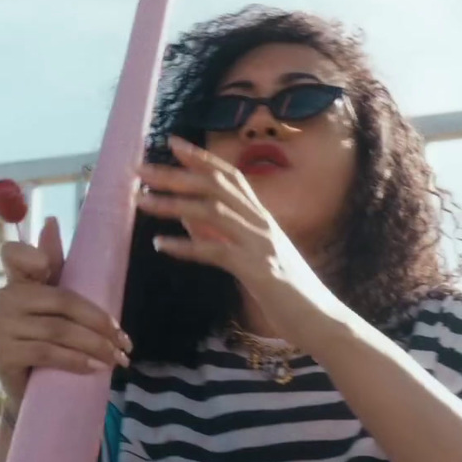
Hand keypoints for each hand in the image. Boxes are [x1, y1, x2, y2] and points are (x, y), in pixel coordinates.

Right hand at [0, 216, 132, 412]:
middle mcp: (5, 298)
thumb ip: (55, 263)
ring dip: (95, 346)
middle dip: (99, 323)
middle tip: (124, 342)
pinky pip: (47, 352)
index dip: (31, 256)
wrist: (30, 387)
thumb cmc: (47, 336)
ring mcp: (0, 327)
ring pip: (59, 330)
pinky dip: (77, 360)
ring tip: (117, 359)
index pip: (14, 255)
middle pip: (62, 301)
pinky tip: (95, 368)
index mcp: (18, 279)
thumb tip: (50, 221)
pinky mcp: (3, 354)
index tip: (46, 266)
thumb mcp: (56, 300)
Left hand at [136, 136, 348, 350]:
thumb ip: (223, 233)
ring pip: (212, 211)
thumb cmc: (287, 291)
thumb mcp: (254, 255)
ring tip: (140, 201)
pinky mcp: (257, 269)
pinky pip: (216, 251)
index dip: (201, 157)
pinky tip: (160, 244)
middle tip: (139, 168)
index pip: (230, 176)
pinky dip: (186, 246)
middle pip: (215, 186)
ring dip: (173, 203)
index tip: (171, 142)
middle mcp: (261, 223)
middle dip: (176, 174)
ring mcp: (260, 244)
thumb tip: (187, 215)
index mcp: (262, 217)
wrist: (322, 319)